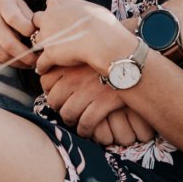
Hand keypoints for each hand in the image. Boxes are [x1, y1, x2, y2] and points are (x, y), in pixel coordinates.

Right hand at [0, 0, 35, 65]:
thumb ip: (25, 14)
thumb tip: (42, 32)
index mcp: (1, 2)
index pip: (16, 20)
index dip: (29, 31)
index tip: (39, 37)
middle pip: (9, 43)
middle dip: (26, 56)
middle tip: (38, 60)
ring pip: (0, 54)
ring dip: (17, 62)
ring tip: (28, 63)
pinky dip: (5, 61)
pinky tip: (14, 60)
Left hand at [30, 0, 130, 72]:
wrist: (103, 42)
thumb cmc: (103, 24)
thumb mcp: (92, 8)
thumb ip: (81, 9)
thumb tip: (83, 13)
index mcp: (58, 3)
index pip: (51, 2)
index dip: (56, 11)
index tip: (64, 17)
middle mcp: (48, 17)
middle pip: (38, 20)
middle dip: (44, 26)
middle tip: (54, 33)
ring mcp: (47, 36)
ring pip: (37, 41)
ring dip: (44, 46)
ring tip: (52, 53)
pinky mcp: (49, 54)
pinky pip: (40, 62)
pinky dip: (43, 66)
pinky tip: (47, 69)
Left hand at [37, 58, 155, 144]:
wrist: (136, 62)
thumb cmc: (111, 57)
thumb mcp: (88, 52)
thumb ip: (71, 57)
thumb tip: (50, 65)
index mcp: (71, 62)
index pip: (46, 79)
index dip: (49, 90)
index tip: (56, 93)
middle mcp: (76, 76)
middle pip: (54, 99)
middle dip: (59, 108)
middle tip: (66, 109)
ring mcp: (89, 90)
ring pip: (68, 114)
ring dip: (70, 121)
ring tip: (75, 121)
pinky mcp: (104, 102)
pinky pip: (86, 123)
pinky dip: (84, 129)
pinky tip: (86, 129)